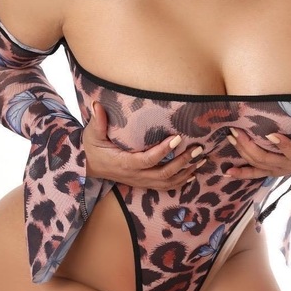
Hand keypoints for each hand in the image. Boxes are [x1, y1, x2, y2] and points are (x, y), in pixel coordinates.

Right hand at [82, 101, 204, 188]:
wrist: (89, 168)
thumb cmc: (92, 148)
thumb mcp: (92, 135)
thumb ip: (97, 121)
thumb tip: (97, 104)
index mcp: (125, 163)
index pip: (148, 159)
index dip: (164, 150)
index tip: (177, 137)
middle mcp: (136, 175)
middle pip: (164, 173)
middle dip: (183, 161)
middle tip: (197, 148)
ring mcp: (141, 181)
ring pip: (168, 182)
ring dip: (186, 171)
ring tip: (201, 158)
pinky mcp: (145, 183)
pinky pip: (166, 186)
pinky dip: (181, 181)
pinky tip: (194, 173)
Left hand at [224, 107, 290, 178]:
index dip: (283, 146)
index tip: (270, 133)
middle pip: (269, 160)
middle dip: (251, 146)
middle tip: (237, 131)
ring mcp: (282, 169)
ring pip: (260, 165)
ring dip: (243, 153)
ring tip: (230, 137)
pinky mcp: (275, 170)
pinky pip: (257, 174)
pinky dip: (242, 173)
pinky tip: (227, 172)